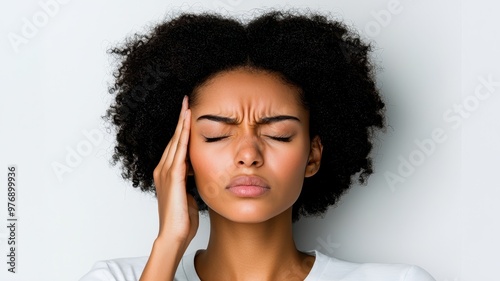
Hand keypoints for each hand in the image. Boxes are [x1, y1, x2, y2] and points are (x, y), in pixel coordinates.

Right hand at [152, 95, 198, 246]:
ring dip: (182, 123)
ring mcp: (166, 173)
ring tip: (187, 106)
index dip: (182, 128)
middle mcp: (163, 170)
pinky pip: (180, 153)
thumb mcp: (188, 194)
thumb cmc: (182, 219)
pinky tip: (188, 125)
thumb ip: (190, 180)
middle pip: (175, 139)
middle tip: (187, 101)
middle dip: (181, 119)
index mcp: (167, 173)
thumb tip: (198, 172)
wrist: (174, 235)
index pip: (176, 145)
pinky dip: (183, 137)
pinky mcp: (173, 178)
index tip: (188, 113)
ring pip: (176, 142)